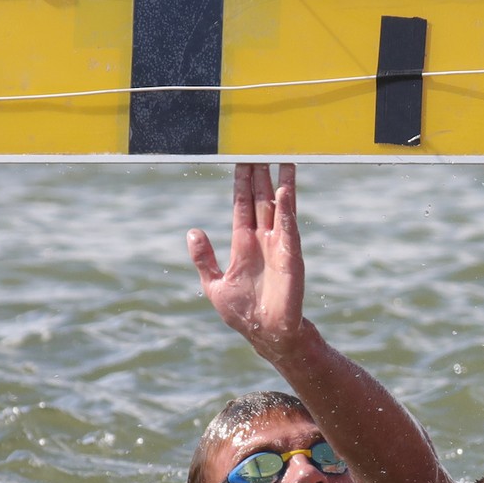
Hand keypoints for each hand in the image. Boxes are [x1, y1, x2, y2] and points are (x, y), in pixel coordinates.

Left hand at [187, 163, 306, 361]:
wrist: (268, 335)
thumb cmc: (242, 314)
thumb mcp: (214, 284)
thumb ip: (204, 258)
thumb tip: (193, 231)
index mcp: (244, 244)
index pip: (241, 205)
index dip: (241, 183)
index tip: (242, 160)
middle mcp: (263, 240)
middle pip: (261, 199)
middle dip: (260, 175)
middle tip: (260, 147)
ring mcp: (279, 246)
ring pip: (278, 207)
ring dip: (280, 184)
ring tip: (283, 159)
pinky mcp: (291, 256)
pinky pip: (289, 227)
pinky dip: (287, 208)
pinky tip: (286, 189)